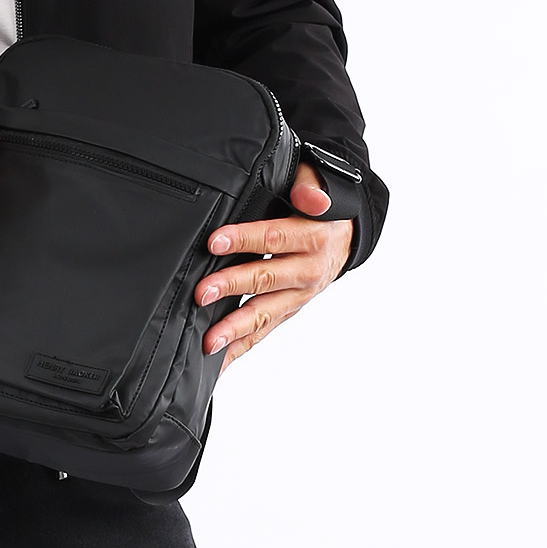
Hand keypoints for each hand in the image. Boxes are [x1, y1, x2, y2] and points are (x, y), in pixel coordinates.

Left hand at [195, 162, 353, 372]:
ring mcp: (296, 296)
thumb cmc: (321, 210)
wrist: (345, 239)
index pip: (275, 237)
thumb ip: (312, 187)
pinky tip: (218, 360)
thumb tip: (311, 198)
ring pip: (264, 313)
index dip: (244, 238)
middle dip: (231, 287)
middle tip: (202, 293)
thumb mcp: (322, 187)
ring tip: (209, 341)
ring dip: (235, 328)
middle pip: (266, 279)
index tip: (215, 242)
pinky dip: (240, 347)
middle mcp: (306, 271)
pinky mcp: (285, 312)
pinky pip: (263, 332)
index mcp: (312, 239)